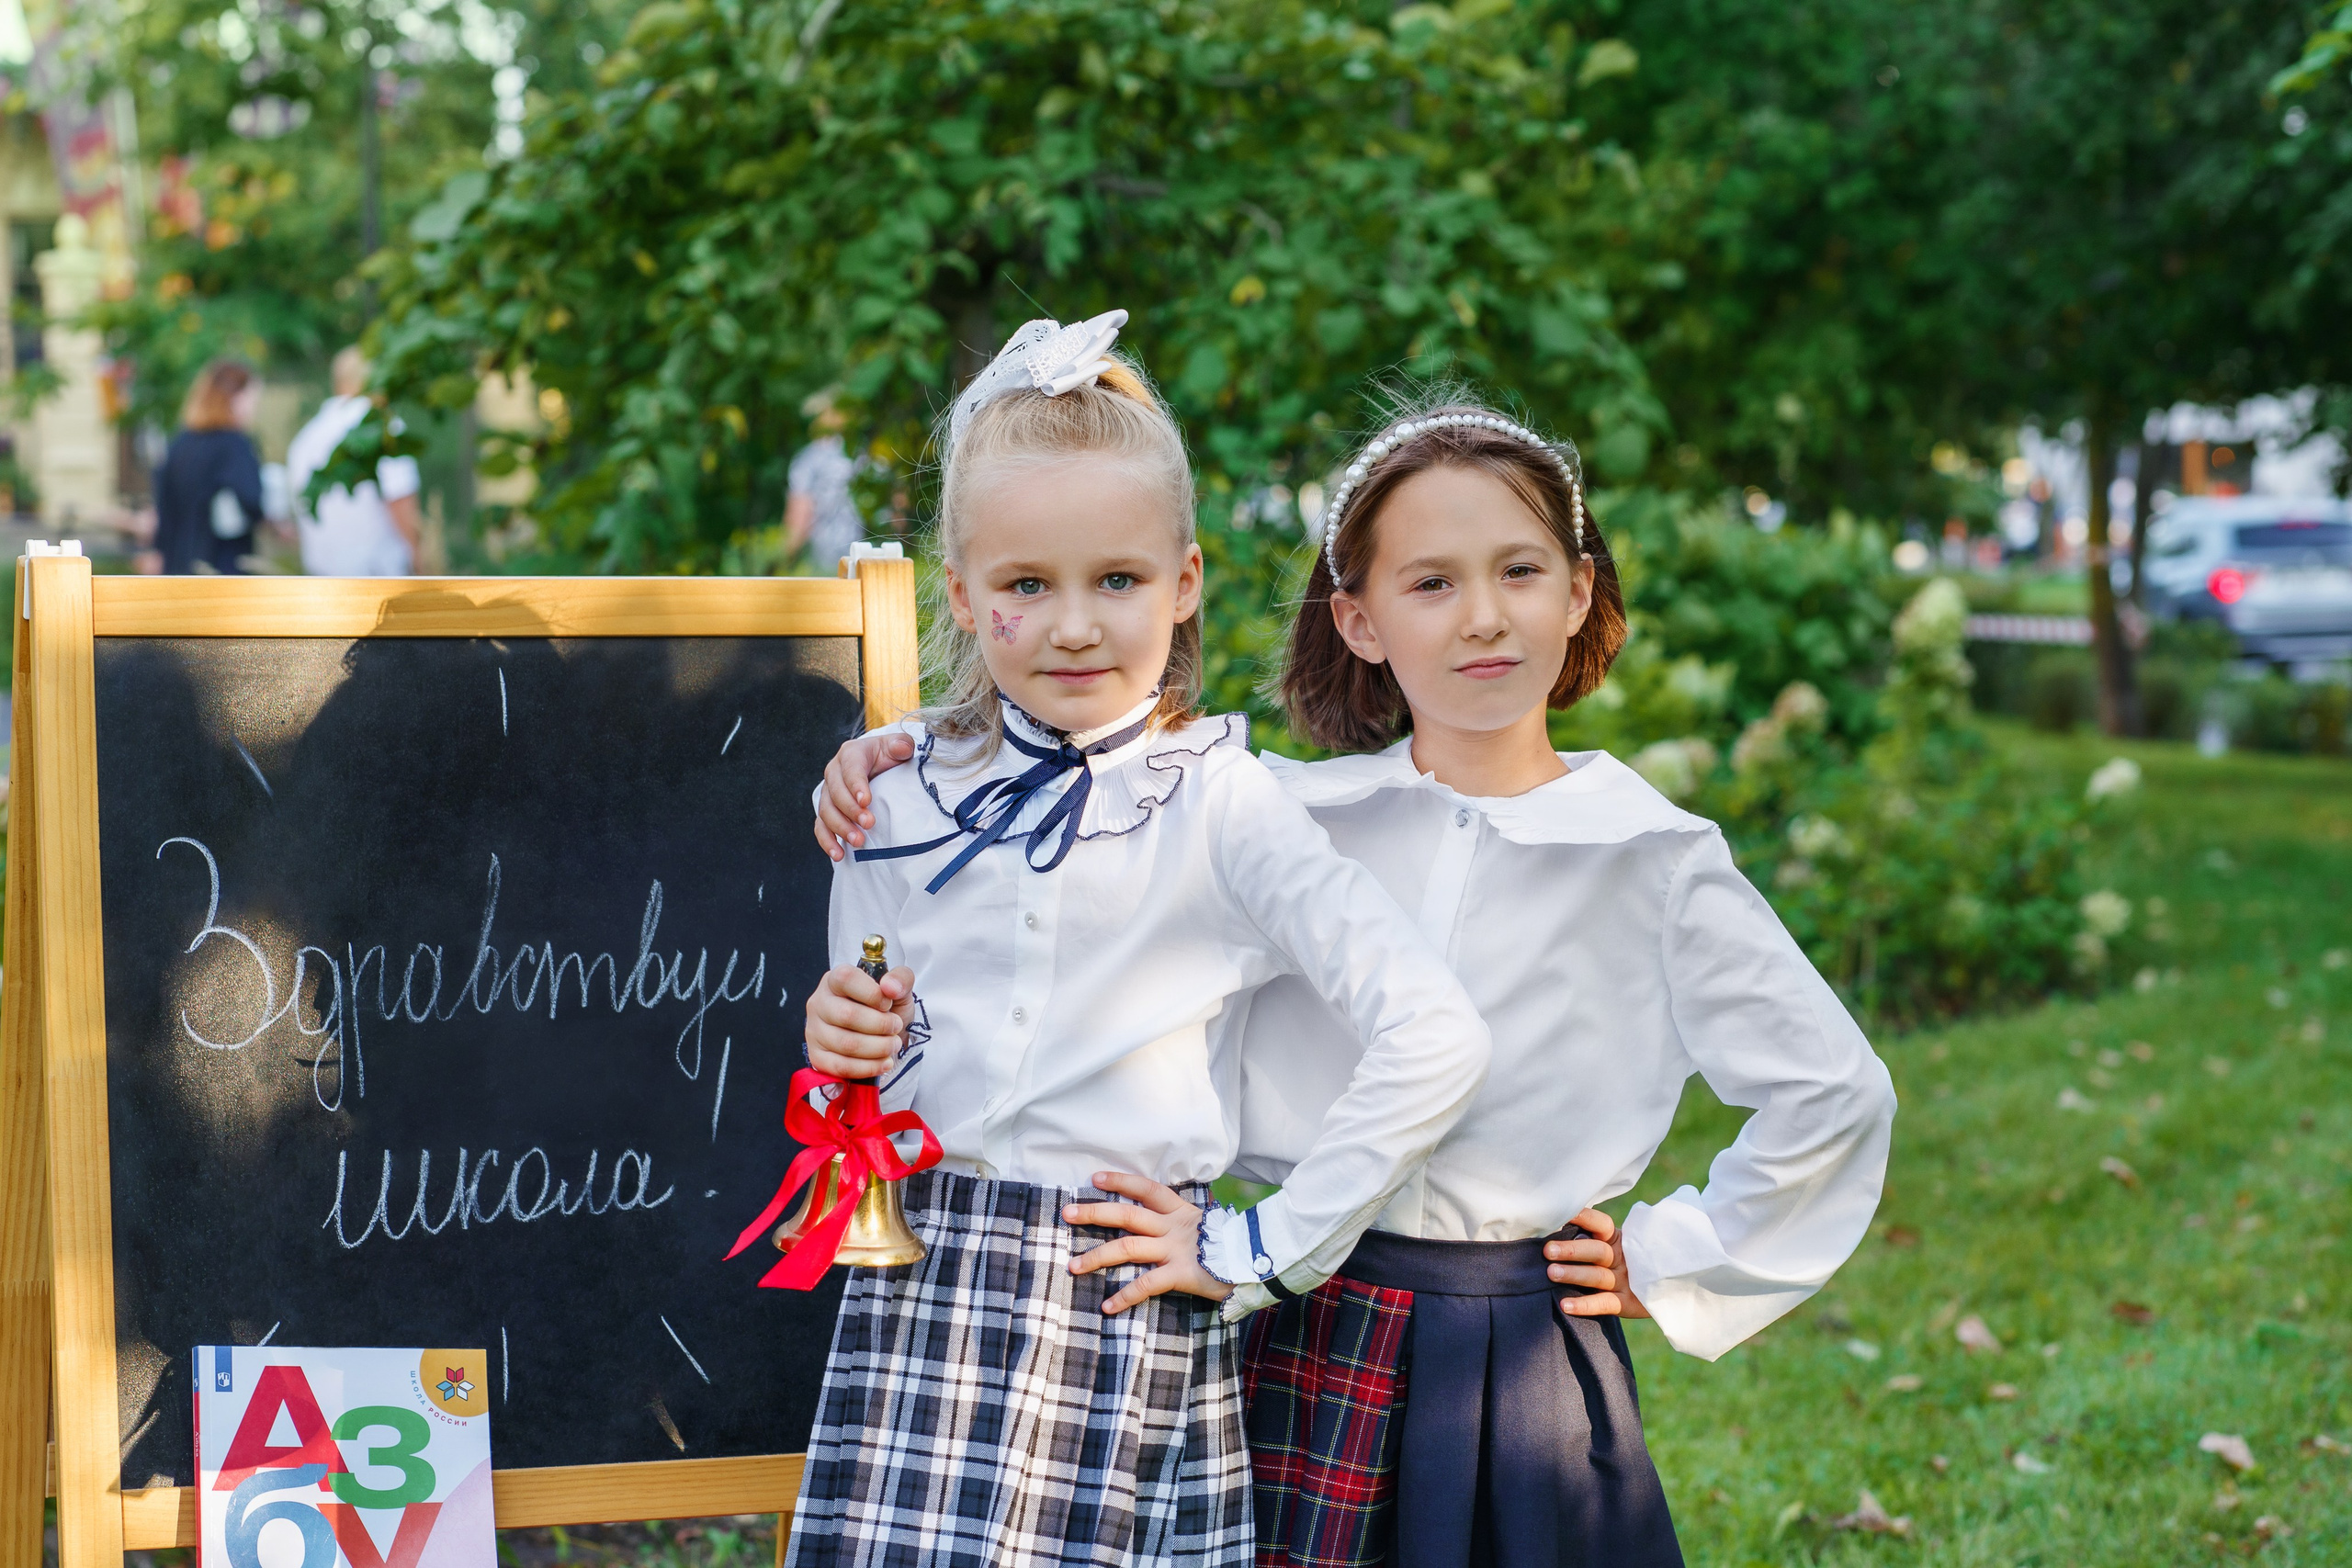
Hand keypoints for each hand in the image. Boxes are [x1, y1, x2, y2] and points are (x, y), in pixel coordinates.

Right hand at [803, 962, 915, 1078]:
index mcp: (835, 979)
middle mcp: (819, 1003)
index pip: (846, 979)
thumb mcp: (899, 988)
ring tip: (893, 1044)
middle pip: (847, 1015)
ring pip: (846, 1044)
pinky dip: (868, 1067)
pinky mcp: (817, 1056)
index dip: (872, 993)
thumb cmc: (886, 1007)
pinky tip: (884, 1062)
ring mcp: (814, 1031)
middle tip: (896, 1027)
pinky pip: (841, 1066)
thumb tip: (890, 987)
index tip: (888, 1003)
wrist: (882, 1034)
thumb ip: (901, 979)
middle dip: (881, 1025)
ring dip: (878, 1047)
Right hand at [815, 732, 917, 859]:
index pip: (850, 768)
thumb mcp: (898, 746)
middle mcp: (835, 772)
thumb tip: (902, 748)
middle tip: (869, 823)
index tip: (866, 801)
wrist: (879, 765)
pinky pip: (821, 827)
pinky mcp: (828, 811)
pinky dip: (827, 841)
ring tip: (858, 841)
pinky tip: (838, 854)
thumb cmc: (889, 756)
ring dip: (840, 828)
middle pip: (835, 792)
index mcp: (851, 754)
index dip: (856, 785)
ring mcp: (829, 793)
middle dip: (850, 810)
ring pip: (826, 811)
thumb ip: (902, 744)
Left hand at [1064, 1171, 1236, 1315]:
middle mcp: (1174, 1226)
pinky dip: (1125, 1296)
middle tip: (1067, 1213)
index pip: (1146, 1187)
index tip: (1095, 1178)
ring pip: (1129, 1247)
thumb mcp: (1203, 1224)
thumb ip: (1180, 1222)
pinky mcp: (1181, 1274)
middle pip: (1127, 1214)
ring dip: (1097, 1256)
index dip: (1120, 1180)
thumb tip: (1156, 1222)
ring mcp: (1176, 1250)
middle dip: (1095, 1213)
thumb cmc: (1229, 1245)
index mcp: (1180, 1210)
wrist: (1258, 1263)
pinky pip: (1146, 1284)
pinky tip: (1107, 1306)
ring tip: (1074, 1266)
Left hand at [1544, 1207, 1650, 1319]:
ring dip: (1574, 1274)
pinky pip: (1605, 1304)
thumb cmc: (1623, 1263)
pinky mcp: (1628, 1304)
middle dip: (1572, 1250)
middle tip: (1548, 1251)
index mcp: (1617, 1240)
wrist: (1663, 1289)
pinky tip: (1565, 1305)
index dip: (1584, 1218)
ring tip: (1551, 1273)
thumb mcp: (1613, 1247)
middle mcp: (1622, 1258)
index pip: (1601, 1224)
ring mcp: (1626, 1281)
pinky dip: (1585, 1305)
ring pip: (1598, 1276)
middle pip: (1598, 1251)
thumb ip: (1589, 1238)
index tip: (1562, 1215)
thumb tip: (1553, 1227)